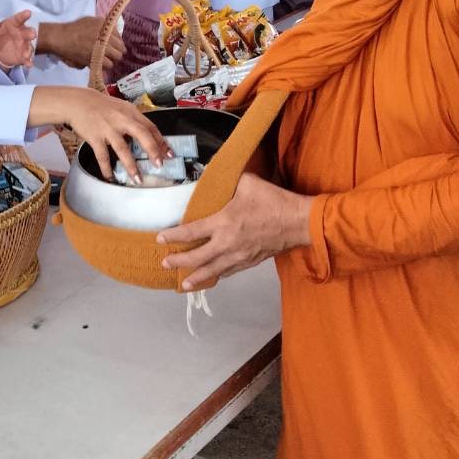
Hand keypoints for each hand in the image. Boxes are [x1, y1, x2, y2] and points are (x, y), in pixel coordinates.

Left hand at [0, 10, 36, 70]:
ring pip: (29, 46)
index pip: (18, 19)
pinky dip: (28, 61)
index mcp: (13, 24)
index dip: (23, 15)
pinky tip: (28, 64)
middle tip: (32, 34)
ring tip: (26, 54)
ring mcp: (24, 45)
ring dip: (29, 50)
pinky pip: (28, 58)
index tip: (28, 13)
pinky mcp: (23, 55)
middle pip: (28, 32)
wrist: (0, 51)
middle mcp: (21, 33)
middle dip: (31, 33)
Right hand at [28, 88, 170, 181]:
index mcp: (130, 112)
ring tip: (137, 179)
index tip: (169, 153)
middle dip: (152, 151)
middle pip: (142, 135)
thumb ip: (134, 120)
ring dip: (131, 166)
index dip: (161, 141)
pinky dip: (106, 168)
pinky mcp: (95, 137)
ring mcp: (108, 129)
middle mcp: (121, 120)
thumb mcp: (121, 108)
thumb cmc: (101, 106)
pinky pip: (103, 156)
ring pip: (123, 149)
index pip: (150, 127)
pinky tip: (110, 177)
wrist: (77, 102)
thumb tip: (149, 137)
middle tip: (159, 165)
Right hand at [37, 16, 124, 71]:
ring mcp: (101, 47)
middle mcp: (105, 35)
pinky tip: (99, 63)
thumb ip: (103, 25)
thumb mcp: (90, 20)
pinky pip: (107, 64)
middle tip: (112, 54)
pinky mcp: (95, 58)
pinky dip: (104, 65)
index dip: (117, 42)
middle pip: (120, 48)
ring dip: (112, 59)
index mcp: (104, 25)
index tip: (114, 45)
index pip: (119, 36)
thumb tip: (114, 32)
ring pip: (116, 57)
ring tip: (105, 60)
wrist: (61, 38)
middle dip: (117, 51)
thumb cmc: (74, 29)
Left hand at [157, 172, 312, 289]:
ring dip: (196, 277)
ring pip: (212, 271)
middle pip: (196, 258)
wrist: (299, 222)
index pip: (190, 232)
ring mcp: (239, 256)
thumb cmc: (274, 201)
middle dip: (179, 262)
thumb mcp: (248, 182)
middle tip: (165, 263)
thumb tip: (218, 174)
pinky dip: (217, 276)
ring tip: (183, 284)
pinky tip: (211, 278)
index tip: (160, 239)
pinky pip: (229, 272)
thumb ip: (229, 180)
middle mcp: (227, 243)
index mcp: (223, 222)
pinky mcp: (250, 261)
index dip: (173, 237)